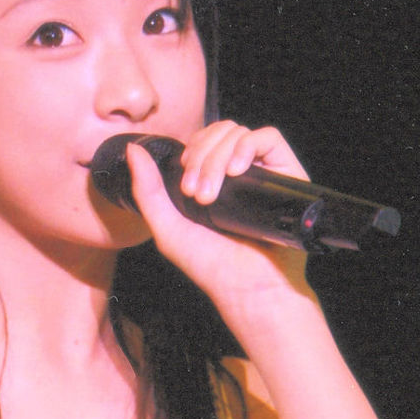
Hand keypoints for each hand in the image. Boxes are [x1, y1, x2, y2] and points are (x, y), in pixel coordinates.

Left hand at [126, 121, 318, 341]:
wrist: (250, 286)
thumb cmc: (212, 266)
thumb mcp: (168, 228)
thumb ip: (147, 190)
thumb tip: (133, 149)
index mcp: (213, 180)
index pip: (202, 140)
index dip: (191, 151)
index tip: (185, 185)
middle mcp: (239, 173)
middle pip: (218, 132)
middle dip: (201, 156)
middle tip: (197, 194)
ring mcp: (263, 171)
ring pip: (238, 133)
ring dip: (218, 157)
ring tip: (214, 195)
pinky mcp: (286, 172)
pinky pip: (268, 136)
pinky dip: (247, 146)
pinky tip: (237, 171)